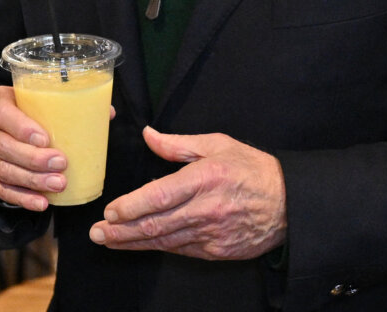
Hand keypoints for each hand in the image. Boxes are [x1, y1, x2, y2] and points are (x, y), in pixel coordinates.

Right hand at [0, 85, 67, 211]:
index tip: (46, 140)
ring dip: (31, 181)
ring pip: (1, 170)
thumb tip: (107, 113)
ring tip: (58, 184)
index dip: (22, 128)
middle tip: (61, 165)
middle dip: (34, 159)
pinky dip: (21, 198)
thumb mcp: (38, 99)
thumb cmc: (25, 109)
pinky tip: (41, 202)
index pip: (3, 114)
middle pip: (3, 146)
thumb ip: (70, 103)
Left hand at [89, 126, 286, 260]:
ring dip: (133, 243)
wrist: (289, 203)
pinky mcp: (217, 251)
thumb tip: (147, 134)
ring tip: (109, 241)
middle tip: (97, 233)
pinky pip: (181, 250)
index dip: (131, 206)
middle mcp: (206, 208)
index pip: (159, 196)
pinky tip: (141, 245)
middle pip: (155, 224)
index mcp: (204, 178)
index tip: (110, 211)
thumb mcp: (217, 144)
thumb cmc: (252, 168)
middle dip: (121, 231)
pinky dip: (158, 247)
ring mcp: (211, 233)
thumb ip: (177, 143)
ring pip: (163, 241)